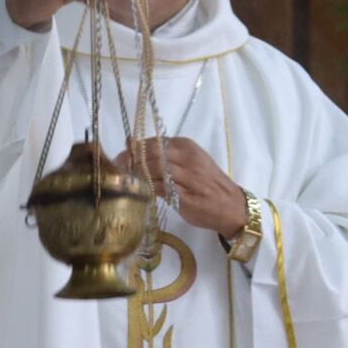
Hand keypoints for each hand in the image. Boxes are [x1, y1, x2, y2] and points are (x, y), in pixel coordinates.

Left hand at [127, 136, 248, 239]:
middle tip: (118, 167)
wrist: (230, 206)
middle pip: (150, 154)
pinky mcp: (184, 196)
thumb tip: (131, 143)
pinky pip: (158, 188)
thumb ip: (164, 154)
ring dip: (135, 174)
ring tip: (126, 179)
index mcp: (187, 146)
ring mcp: (186, 177)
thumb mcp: (190, 161)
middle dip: (130, 160)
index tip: (121, 155)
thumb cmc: (207, 183)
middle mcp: (187, 158)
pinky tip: (139, 190)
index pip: (153, 141)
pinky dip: (145, 187)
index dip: (134, 148)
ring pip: (152, 169)